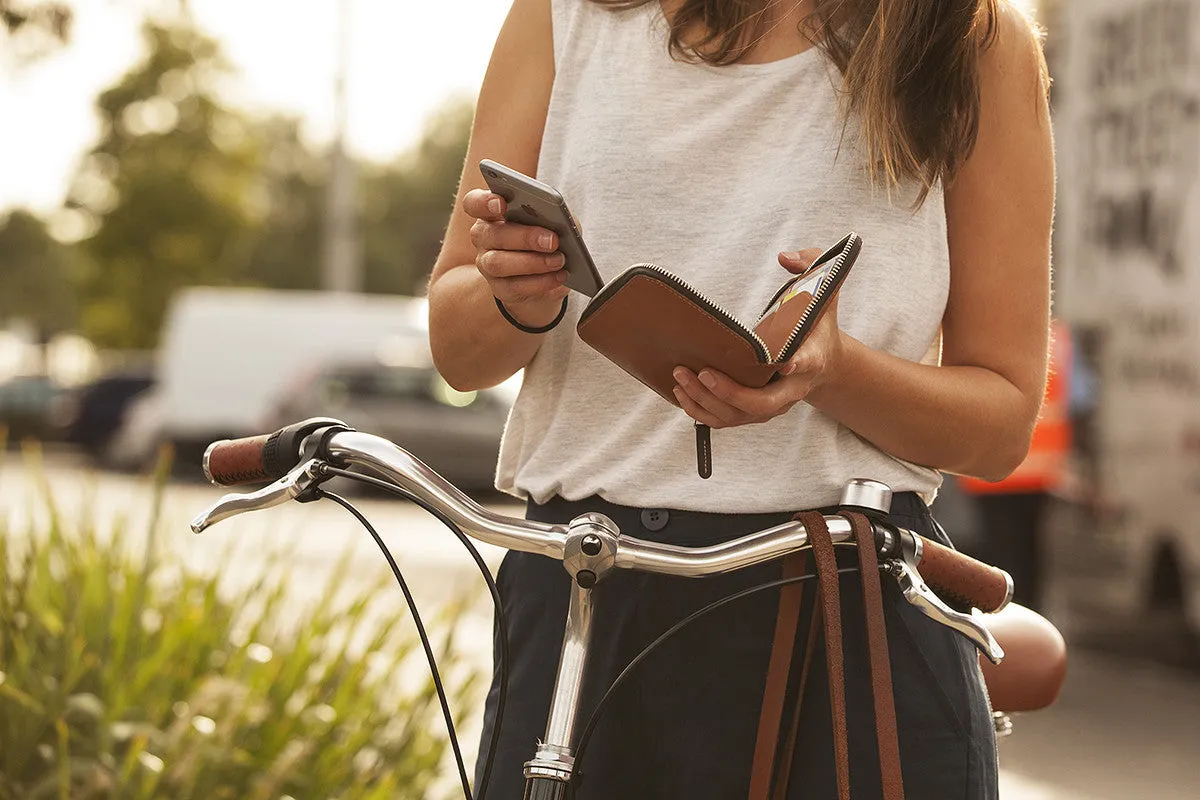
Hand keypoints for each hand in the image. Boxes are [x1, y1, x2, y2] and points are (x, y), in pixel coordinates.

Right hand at [463, 188, 570, 326]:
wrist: (545, 271)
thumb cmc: (546, 234)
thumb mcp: (553, 218)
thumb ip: (554, 213)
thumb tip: (563, 220)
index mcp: (490, 212)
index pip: (473, 203)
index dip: (483, 202)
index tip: (501, 203)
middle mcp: (483, 237)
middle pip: (492, 234)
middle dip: (524, 237)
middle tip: (552, 240)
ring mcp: (487, 265)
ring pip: (499, 264)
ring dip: (533, 262)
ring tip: (559, 260)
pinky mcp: (500, 288)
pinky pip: (515, 287)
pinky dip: (541, 282)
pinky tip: (560, 276)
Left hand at [672, 248, 843, 427]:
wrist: (824, 365)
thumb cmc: (816, 328)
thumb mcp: (824, 293)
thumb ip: (813, 267)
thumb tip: (785, 256)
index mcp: (812, 359)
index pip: (807, 363)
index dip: (797, 364)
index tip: (786, 363)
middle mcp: (791, 390)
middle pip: (763, 404)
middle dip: (730, 392)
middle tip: (703, 371)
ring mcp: (771, 406)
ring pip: (738, 416)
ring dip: (706, 400)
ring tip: (681, 375)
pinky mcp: (752, 413)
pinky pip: (724, 420)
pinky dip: (701, 411)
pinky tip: (682, 392)